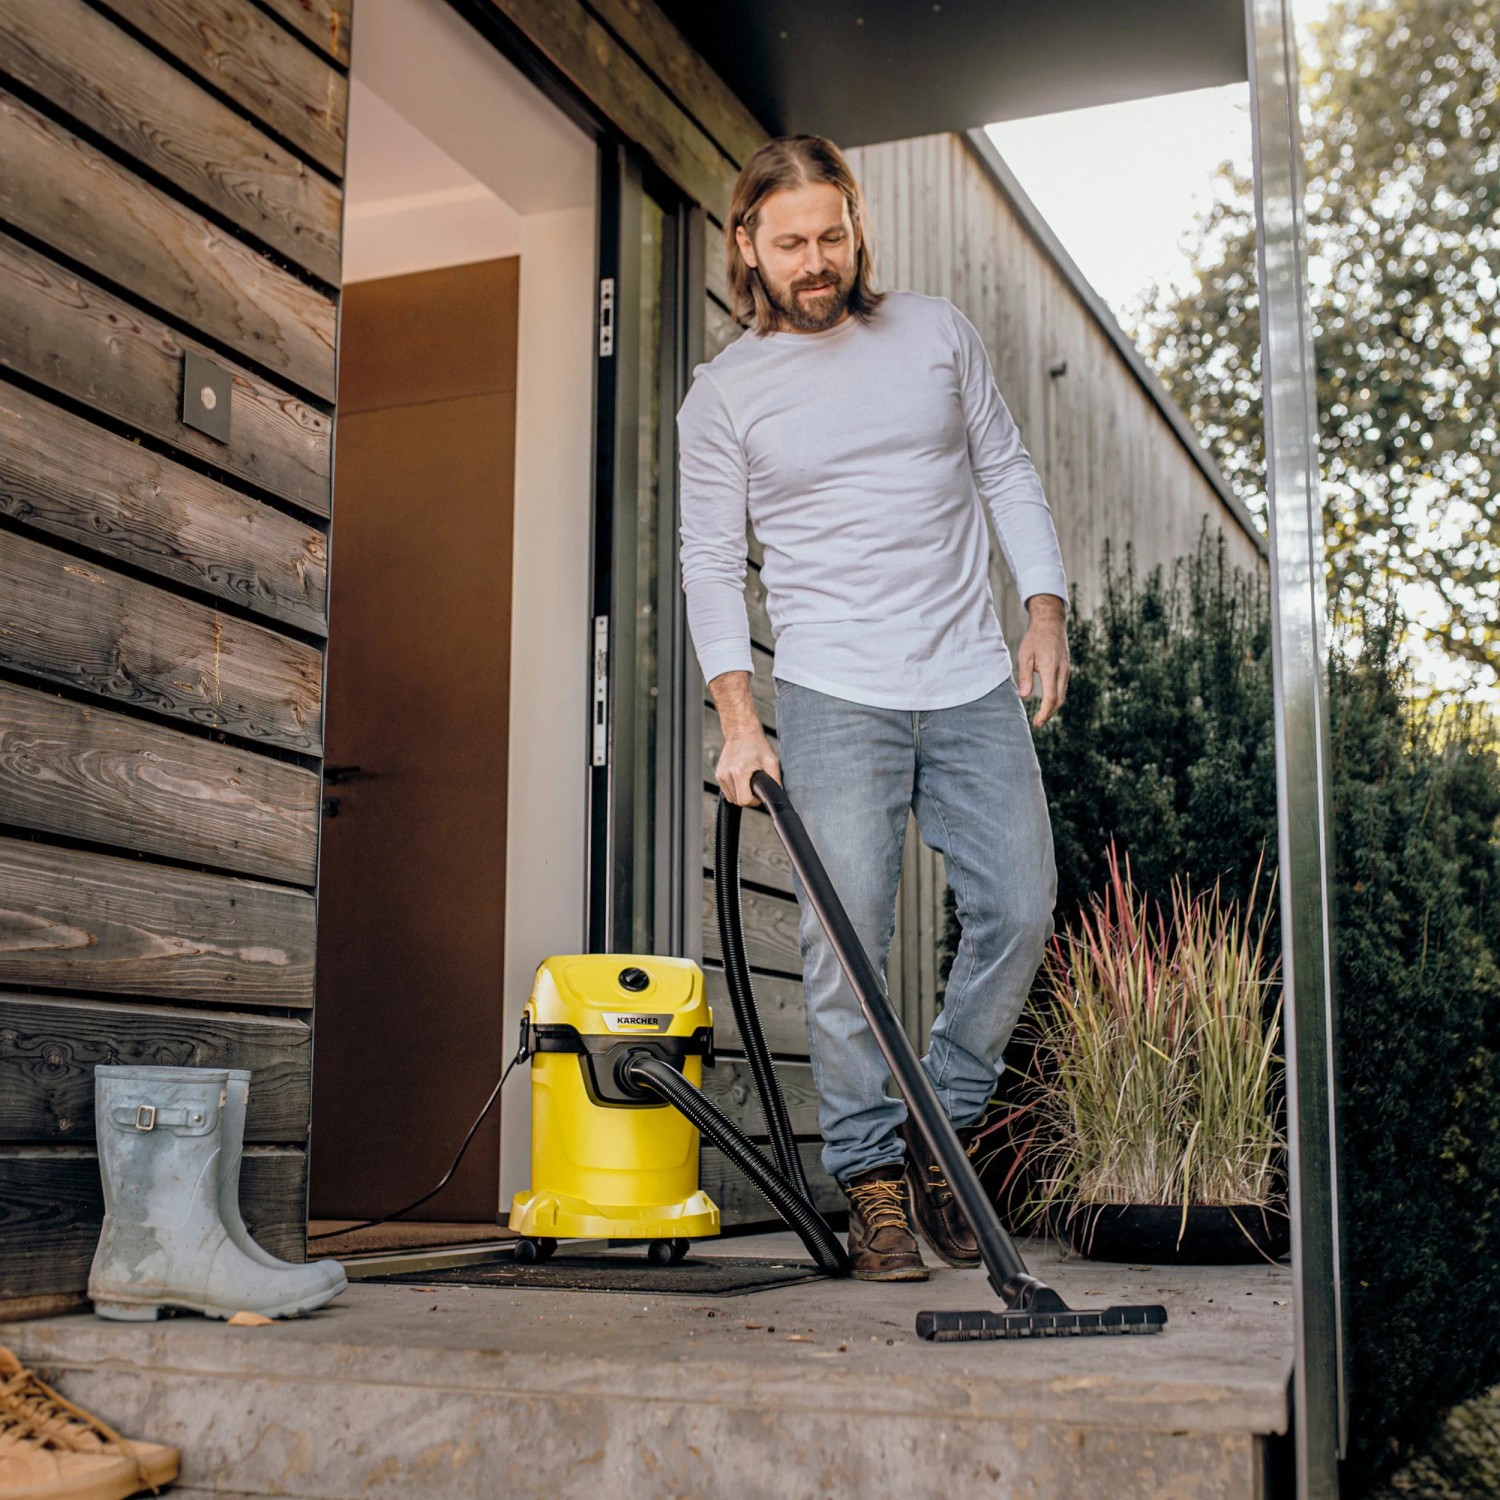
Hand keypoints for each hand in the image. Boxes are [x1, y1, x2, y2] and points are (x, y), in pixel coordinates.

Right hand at [717, 728, 780, 806]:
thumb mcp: (772, 761)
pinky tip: (742, 779)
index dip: (754, 801)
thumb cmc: (756, 744)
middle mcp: (726, 775)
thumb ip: (776, 780)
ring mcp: (720, 775)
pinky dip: (735, 789)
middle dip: (748, 797)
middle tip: (755, 785)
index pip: (744, 801)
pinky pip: (727, 791)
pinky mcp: (718, 774)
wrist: (741, 731)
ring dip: (741, 794)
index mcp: (739, 772)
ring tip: (748, 781)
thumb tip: (778, 794)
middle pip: (737, 801)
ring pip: (731, 798)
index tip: (758, 793)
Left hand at [1016, 594, 1069, 728]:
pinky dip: (1055, 699)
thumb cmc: (1035, 638)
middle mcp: (1062, 671)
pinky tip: (1047, 703)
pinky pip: (1062, 688)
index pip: (1050, 698)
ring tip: (1041, 717)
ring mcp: (1066, 670)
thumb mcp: (1025, 656)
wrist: (1050, 623)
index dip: (1044, 713)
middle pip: (1058, 700)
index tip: (1036, 722)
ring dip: (1052, 708)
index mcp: (1051, 669)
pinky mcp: (1066, 668)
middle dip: (1048, 714)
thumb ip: (1025, 677)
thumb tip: (1024, 696)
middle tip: (1037, 723)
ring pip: (1062, 695)